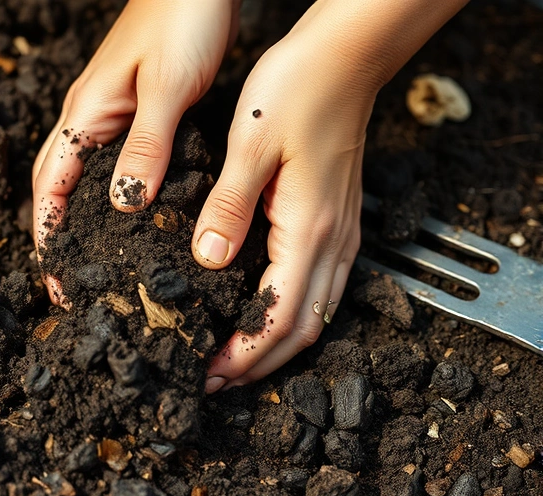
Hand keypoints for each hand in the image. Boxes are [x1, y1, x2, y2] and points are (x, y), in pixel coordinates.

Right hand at [32, 0, 238, 305]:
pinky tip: (134, 213)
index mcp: (85, 113)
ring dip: (78, 217)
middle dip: (55, 236)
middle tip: (70, 283)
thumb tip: (124, 206)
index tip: (56, 282)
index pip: (49, 187)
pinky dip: (112, 193)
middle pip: (55, 186)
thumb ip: (146, 145)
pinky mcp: (133, 107)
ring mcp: (109, 111)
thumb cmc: (183, 18)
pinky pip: (112, 160)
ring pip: (81, 175)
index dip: (48, 238)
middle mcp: (88, 115)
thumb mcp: (167, 87)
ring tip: (95, 260)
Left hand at [194, 17, 372, 392]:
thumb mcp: (249, 147)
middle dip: (256, 365)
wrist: (342, 58)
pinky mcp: (338, 221)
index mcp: (308, 231)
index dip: (243, 357)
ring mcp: (342, 233)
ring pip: (314, 313)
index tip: (206, 377)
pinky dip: (289, 316)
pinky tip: (261, 316)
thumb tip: (208, 263)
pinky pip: (320, 288)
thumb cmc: (295, 91)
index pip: (277, 318)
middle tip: (212, 384)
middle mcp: (333, 242)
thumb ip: (228, 208)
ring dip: (273, 346)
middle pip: (300, 329)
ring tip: (232, 363)